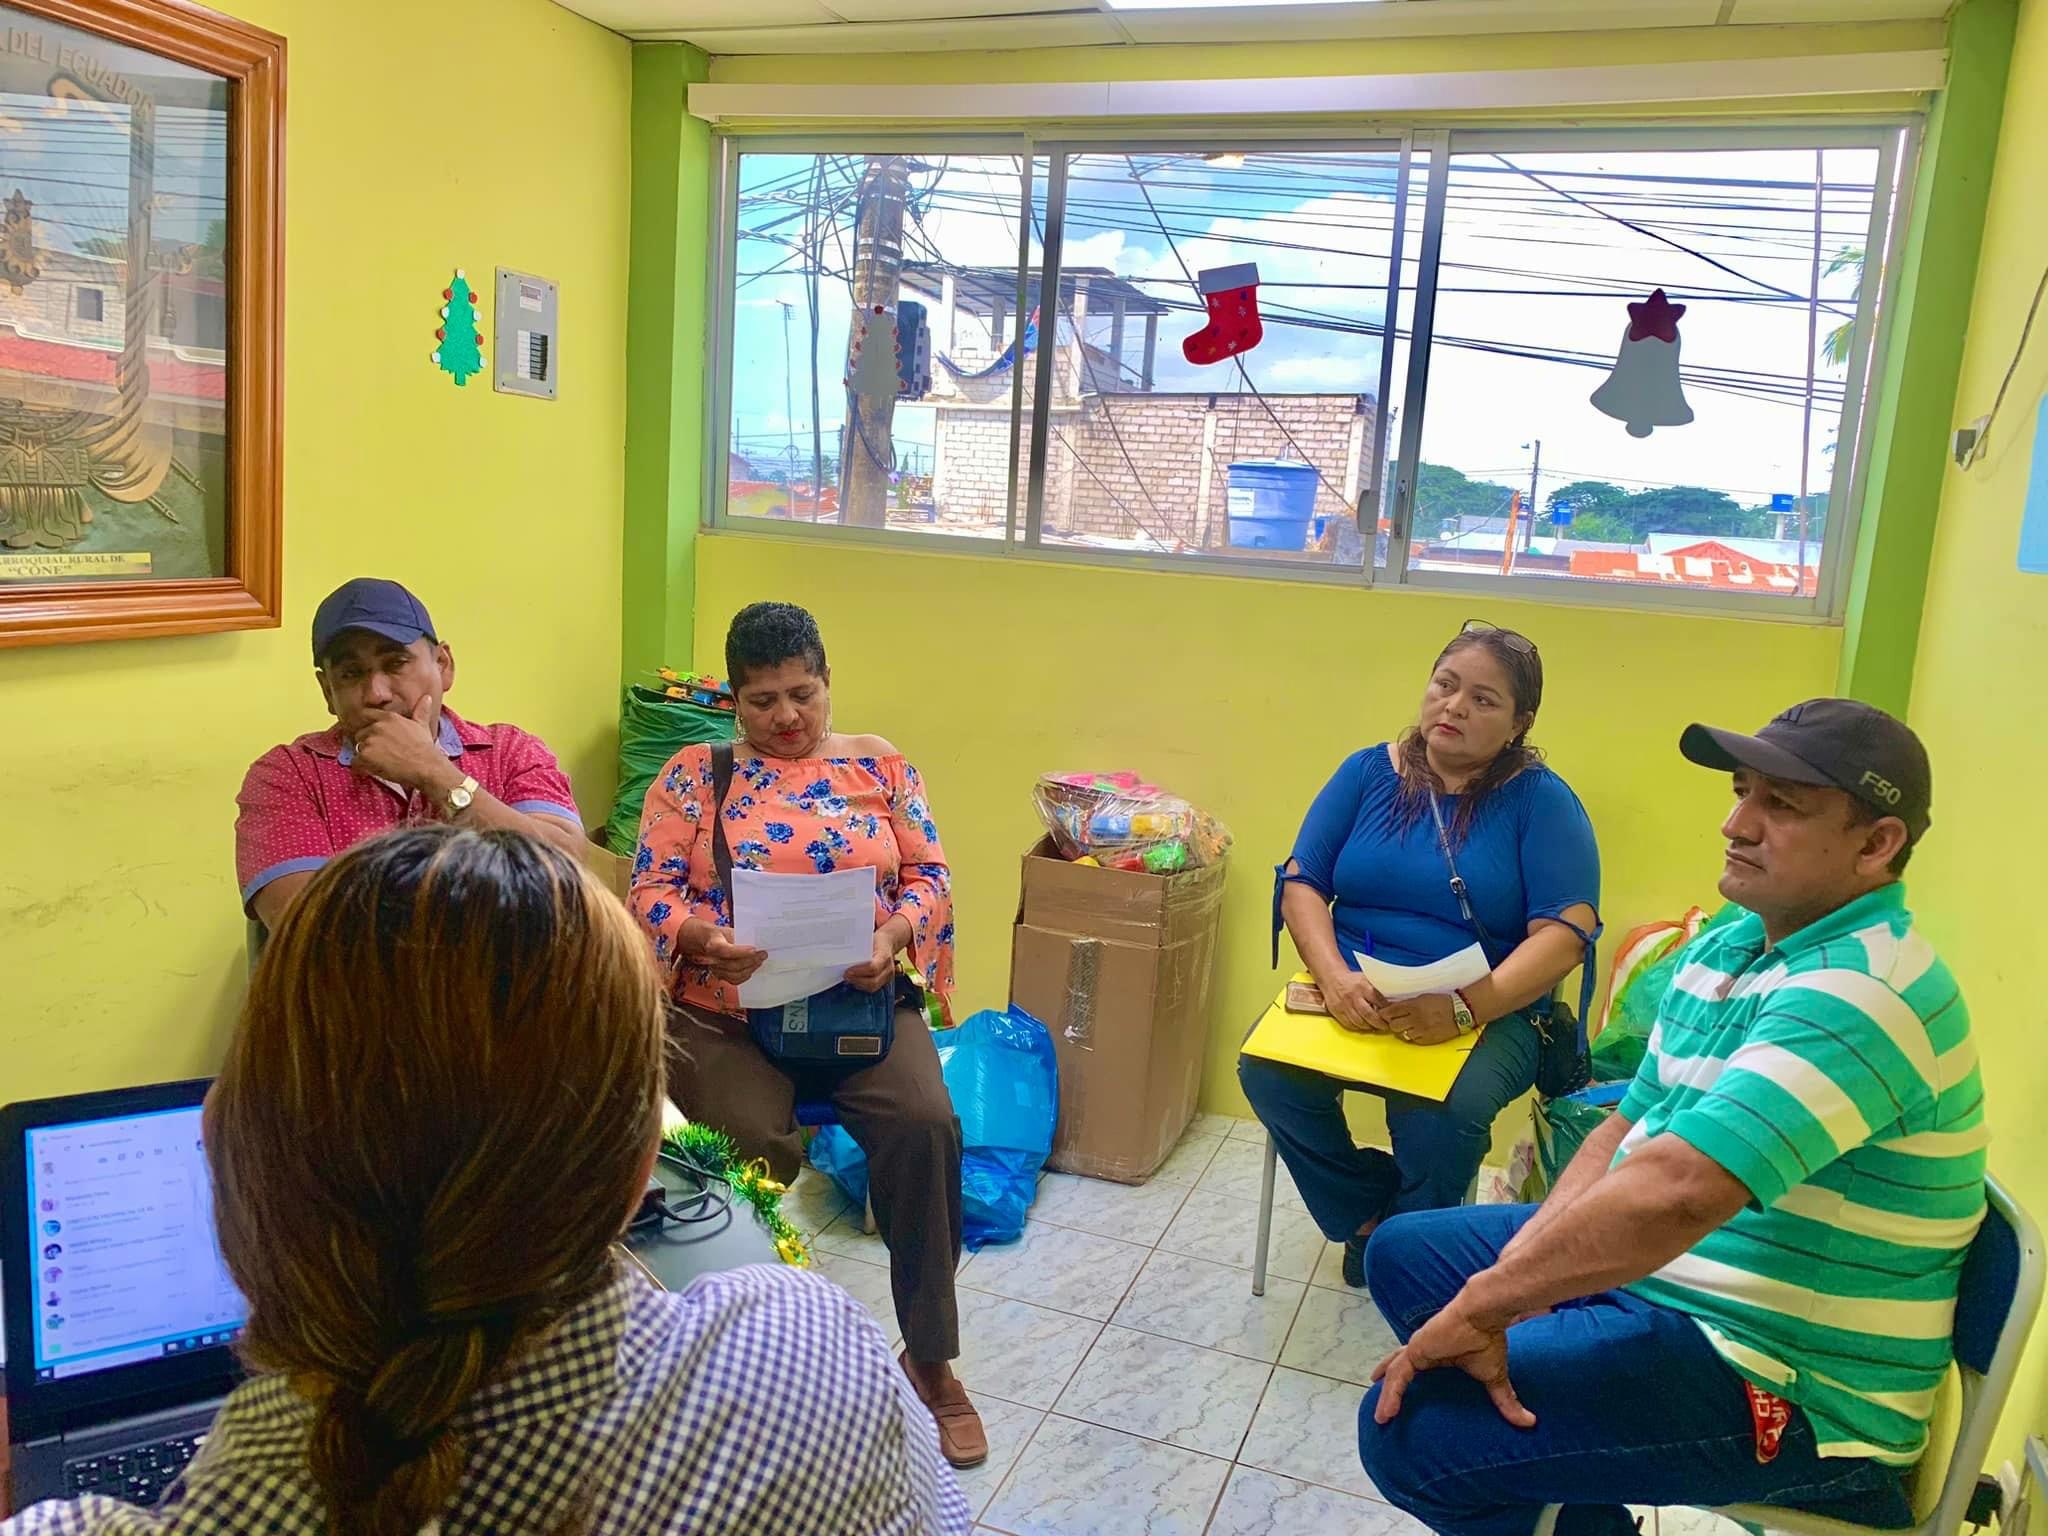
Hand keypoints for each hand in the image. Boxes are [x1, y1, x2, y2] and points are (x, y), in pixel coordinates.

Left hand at [349, 695, 457, 792]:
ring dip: (365, 755)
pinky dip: (361, 767)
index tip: (370, 733)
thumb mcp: (423, 726)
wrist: (425, 766)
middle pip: (360, 733)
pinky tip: (373, 769)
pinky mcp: (365, 756)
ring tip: (379, 762)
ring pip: (358, 748)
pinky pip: (355, 762)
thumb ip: (420, 711)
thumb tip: (426, 697)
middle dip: (367, 742)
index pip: (366, 714)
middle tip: (380, 752)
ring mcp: (369, 741)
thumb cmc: (424, 747)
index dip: (366, 724)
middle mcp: (376, 727)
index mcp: (388, 718)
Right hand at [698, 928, 767, 984]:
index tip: (755, 950)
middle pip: (732, 965)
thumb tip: (756, 942)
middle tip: (762, 955)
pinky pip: (734, 980)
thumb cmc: (717, 935)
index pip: (726, 951)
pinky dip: (744, 976)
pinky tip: (751, 969)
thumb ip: (739, 937)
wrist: (705, 942)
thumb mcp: (727, 930)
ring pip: (734, 974)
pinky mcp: (719, 975)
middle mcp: (712, 960)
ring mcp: (715, 969)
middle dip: (751, 960)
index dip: (741, 952)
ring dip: (750, 969)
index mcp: (713, 945)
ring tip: (759, 961)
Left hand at [845, 916, 910, 991]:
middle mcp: (888, 968)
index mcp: (885, 956)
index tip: (847, 971)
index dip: (859, 972)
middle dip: (857, 981)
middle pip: (873, 981)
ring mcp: (888, 976)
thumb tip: (842, 954)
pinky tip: (854, 981)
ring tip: (848, 979)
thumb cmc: (877, 940)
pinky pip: (873, 988)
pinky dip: (862, 985)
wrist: (889, 942)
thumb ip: (859, 948)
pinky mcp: (885, 981)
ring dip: (859, 984)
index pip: (873, 968)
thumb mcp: (869, 939)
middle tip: (845, 976)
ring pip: (873, 987)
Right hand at [1322, 969, 1390, 1032]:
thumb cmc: (1352, 980)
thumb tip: (1392, 1001)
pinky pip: (1349, 1024)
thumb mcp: (1366, 979)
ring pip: (1359, 1022)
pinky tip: (1364, 1026)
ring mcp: (1344, 1005)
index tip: (1392, 1016)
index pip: (1378, 1001)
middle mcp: (1353, 996)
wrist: (1331, 978)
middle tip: (1386, 1026)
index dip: (1387, 1010)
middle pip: (1369, 1014)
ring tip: (1376, 1027)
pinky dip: (1358, 1027)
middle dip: (1380, 1023)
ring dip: (1370, 1027)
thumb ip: (1377, 990)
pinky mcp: (1337, 1012)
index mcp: (1363, 986)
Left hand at [1371, 1296, 1533, 1428]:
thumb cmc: (1488, 1339)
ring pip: (1395, 1375)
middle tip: (1380, 1405)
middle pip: (1398, 1370)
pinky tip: (1386, 1411)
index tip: (1397, 1395)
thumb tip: (1530, 1423)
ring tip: (1381, 1419)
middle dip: (1387, 1385)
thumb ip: (1505, 1400)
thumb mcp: (1494, 1377)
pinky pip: (1397, 1375)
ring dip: (1387, 1396)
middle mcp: (1424, 1349)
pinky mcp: (1415, 1349)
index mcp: (1438, 1354)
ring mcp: (1417, 1347)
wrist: (1484, 1314)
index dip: (1404, 1380)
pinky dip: (1391, 1392)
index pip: (1415, 1369)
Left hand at [1380, 994, 1461, 1045]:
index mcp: (1414, 1006)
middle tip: (1396, 1020)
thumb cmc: (1442, 1002)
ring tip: (1408, 1026)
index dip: (1384, 1013)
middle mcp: (1416, 1019)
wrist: (1460, 1012)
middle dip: (1393, 1022)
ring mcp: (1421, 1031)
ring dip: (1402, 1030)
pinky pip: (1413, 1040)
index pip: (1391, 1011)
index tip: (1383, 1013)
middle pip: (1393, 1025)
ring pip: (1402, 1034)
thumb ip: (1408, 1003)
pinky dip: (1412, 1036)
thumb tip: (1393, 1007)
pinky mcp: (1427, 1040)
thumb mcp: (1423, 997)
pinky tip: (1416, 1031)